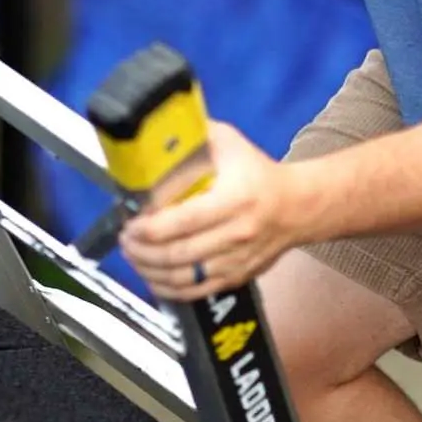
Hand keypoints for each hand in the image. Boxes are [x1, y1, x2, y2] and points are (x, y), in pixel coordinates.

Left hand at [118, 121, 302, 301]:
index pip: (183, 221)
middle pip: (178, 254)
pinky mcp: (237, 278)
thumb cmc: (257, 172)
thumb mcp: (229, 142)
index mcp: (233, 199)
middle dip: (142, 251)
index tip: (130, 223)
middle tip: (125, 240)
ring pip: (183, 278)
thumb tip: (156, 129)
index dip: (149, 228)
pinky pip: (196, 291)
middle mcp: (236, 234)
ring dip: (150, 270)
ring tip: (132, 256)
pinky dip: (169, 289)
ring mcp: (237, 261)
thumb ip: (196, 135)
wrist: (297, 207)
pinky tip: (152, 278)